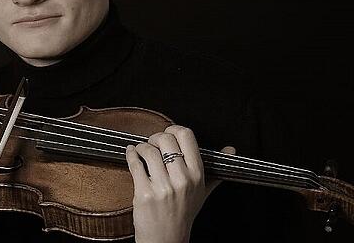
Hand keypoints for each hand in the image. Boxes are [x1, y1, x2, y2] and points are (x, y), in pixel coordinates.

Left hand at [125, 125, 234, 242]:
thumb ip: (215, 170)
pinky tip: (131, 154)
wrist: (167, 239)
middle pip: (165, 139)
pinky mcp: (144, 193)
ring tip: (141, 151)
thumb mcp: (203, 192)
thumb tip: (231, 150)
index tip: (167, 134)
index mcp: (197, 175)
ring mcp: (163, 187)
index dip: (173, 129)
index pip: (186, 136)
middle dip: (154, 138)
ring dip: (141, 147)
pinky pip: (134, 164)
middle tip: (152, 144)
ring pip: (148, 150)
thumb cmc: (184, 214)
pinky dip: (130, 154)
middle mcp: (182, 180)